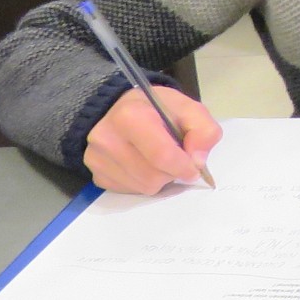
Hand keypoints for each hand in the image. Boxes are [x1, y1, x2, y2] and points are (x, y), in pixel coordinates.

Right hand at [84, 87, 220, 193]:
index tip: (193, 167)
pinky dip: (143, 183)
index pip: (161, 156)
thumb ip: (204, 130)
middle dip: (171, 172)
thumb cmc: (156, 108)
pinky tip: (142, 164)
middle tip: (174, 158)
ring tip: (157, 159)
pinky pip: (129, 191)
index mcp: (130, 117)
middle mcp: (107, 139)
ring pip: (142, 187)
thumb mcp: (187, 108)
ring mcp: (97, 159)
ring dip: (159, 179)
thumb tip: (198, 161)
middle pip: (152, 177)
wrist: (120, 109)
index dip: (184, 166)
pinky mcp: (96, 174)